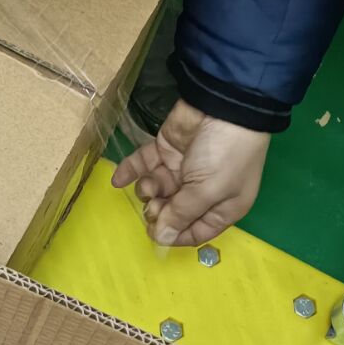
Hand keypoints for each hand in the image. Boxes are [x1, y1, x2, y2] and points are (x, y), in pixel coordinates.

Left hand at [112, 100, 269, 245]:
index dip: (175, 235)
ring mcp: (182, 168)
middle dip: (160, 211)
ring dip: (148, 191)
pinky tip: (117, 180)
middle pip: (172, 211)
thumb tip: (162, 238)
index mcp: (222, 206)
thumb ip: (182, 214)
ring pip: (157, 189)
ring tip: (149, 185)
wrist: (223, 106)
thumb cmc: (226, 155)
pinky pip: (144, 164)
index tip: (156, 234)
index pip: (195, 231)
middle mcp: (202, 190)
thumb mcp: (208, 190)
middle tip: (154, 206)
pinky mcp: (166, 149)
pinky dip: (130, 171)